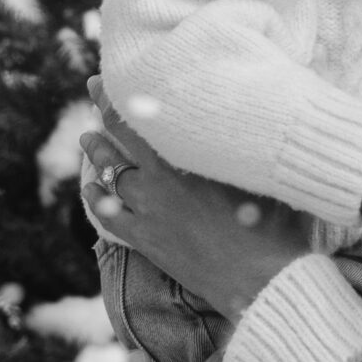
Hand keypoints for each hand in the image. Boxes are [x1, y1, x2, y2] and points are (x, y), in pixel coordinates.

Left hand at [79, 78, 306, 320]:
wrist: (261, 282)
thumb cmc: (274, 225)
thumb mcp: (264, 175)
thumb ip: (248, 146)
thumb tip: (257, 115)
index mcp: (185, 161)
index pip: (139, 119)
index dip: (115, 96)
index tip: (102, 79)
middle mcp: (159, 184)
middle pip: (118, 143)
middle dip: (102, 116)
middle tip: (92, 91)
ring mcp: (149, 215)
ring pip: (111, 177)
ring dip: (98, 155)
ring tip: (87, 139)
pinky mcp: (148, 243)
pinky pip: (110, 218)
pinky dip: (98, 201)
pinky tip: (93, 191)